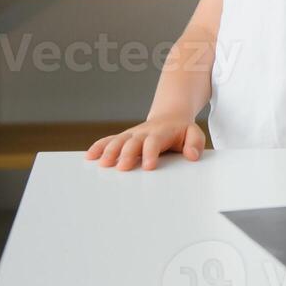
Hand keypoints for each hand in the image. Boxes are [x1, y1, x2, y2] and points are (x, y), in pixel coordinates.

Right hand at [85, 116, 205, 170]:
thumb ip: (195, 143)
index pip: (154, 142)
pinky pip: (109, 140)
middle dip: (127, 154)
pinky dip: (99, 147)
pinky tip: (90, 156)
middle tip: (122, 168)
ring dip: (109, 151)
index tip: (148, 166)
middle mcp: (143, 133)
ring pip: (118, 141)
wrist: (170, 117)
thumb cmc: (181, 131)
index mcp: (160, 133)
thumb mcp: (194, 133)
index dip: (151, 153)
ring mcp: (132, 135)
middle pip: (133, 143)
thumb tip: (192, 155)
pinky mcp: (124, 138)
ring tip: (103, 164)